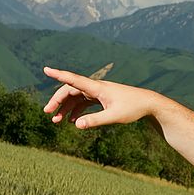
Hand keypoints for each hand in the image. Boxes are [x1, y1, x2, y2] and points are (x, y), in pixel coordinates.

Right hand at [42, 67, 158, 128]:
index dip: (59, 75)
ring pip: (76, 98)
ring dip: (65, 108)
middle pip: (70, 91)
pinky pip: (84, 102)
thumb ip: (95, 121)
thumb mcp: (114, 117)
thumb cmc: (132, 108)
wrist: (147, 104)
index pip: (74, 80)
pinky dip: (77, 110)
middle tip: (48, 113)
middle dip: (57, 101)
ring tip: (57, 121)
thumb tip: (77, 125)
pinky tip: (73, 121)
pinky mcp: (102, 98)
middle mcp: (95, 88)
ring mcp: (98, 93)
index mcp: (97, 88)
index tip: (46, 70)